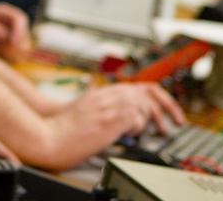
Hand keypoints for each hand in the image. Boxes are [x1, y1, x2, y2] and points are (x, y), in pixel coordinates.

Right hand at [42, 83, 183, 167]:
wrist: (47, 135)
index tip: (168, 112)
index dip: (159, 98)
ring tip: (150, 132)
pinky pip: (136, 119)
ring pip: (144, 103)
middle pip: (147, 91)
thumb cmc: (62, 129)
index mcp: (103, 92)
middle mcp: (108, 95)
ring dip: (151, 119)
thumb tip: (125, 119)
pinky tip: (128, 135)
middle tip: (174, 122)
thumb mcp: (85, 110)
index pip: (139, 87)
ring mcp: (109, 106)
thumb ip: (104, 108)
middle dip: (167, 106)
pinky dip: (138, 128)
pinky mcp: (109, 119)